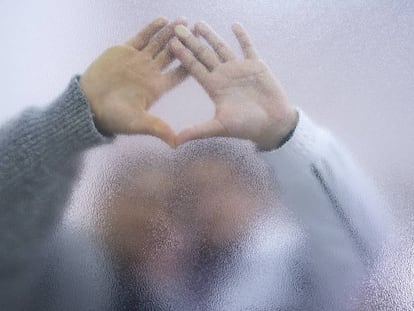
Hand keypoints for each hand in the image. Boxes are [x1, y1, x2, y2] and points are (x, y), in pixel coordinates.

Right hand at [79, 17, 187, 146]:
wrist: (88, 103)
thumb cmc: (113, 117)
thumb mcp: (138, 123)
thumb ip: (158, 128)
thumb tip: (176, 144)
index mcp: (157, 88)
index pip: (178, 75)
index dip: (190, 65)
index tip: (203, 56)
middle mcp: (151, 72)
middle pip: (172, 55)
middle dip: (184, 43)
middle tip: (198, 32)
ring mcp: (139, 60)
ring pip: (159, 43)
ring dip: (171, 33)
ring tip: (184, 21)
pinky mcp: (125, 50)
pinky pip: (141, 37)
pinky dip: (152, 29)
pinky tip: (163, 20)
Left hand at [169, 22, 297, 149]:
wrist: (272, 125)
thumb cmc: (246, 127)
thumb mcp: (219, 127)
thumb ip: (197, 130)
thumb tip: (174, 141)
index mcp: (213, 87)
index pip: (194, 67)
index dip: (182, 55)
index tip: (171, 43)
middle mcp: (223, 75)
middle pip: (204, 54)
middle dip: (191, 41)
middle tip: (178, 27)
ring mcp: (239, 69)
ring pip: (221, 48)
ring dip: (211, 35)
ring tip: (198, 23)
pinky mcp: (256, 65)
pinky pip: (247, 47)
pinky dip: (242, 36)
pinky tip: (234, 24)